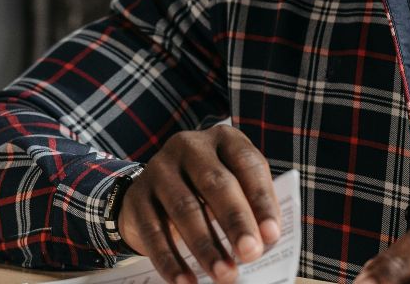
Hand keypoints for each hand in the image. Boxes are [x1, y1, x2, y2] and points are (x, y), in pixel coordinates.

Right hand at [118, 125, 281, 283]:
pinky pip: (153, 230)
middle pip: (215, 183)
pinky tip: (186, 281)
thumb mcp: (235, 189)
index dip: (261, 200)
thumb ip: (251, 210)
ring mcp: (159, 168)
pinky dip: (170, 259)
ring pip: (184, 207)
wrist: (157, 191)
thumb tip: (264, 245)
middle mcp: (189, 146)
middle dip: (235, 221)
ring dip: (205, 246)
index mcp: (224, 140)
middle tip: (250, 254)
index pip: (247, 165)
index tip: (272, 235)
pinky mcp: (137, 195)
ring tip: (224, 275)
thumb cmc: (211, 193)